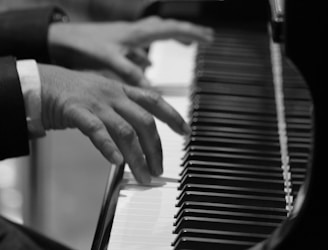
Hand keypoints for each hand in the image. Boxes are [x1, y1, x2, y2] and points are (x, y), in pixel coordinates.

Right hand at [38, 64, 190, 183]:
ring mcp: (96, 102)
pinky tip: (116, 162)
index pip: (155, 101)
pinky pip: (96, 130)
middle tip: (159, 169)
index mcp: (122, 90)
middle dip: (156, 148)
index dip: (173, 116)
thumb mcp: (105, 95)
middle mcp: (113, 95)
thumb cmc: (75, 93)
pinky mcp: (76, 111)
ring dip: (137, 156)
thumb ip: (123, 109)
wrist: (43, 82)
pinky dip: (108, 147)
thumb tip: (138, 133)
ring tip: (143, 175)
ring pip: (124, 130)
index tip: (186, 132)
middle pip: (144, 121)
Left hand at [48, 16, 212, 85]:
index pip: (171, 30)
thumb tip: (150, 88)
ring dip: (173, 38)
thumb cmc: (84, 45)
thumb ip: (130, 73)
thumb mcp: (109, 60)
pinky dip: (151, 52)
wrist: (63, 37)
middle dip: (189, 32)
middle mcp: (136, 31)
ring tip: (187, 45)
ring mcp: (130, 36)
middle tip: (207, 37)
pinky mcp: (122, 42)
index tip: (209, 38)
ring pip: (158, 33)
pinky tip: (149, 62)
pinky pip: (144, 44)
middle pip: (169, 27)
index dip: (192, 34)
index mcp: (137, 34)